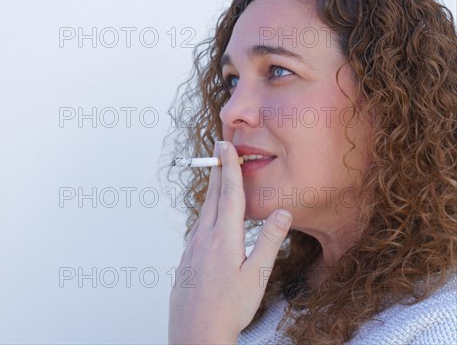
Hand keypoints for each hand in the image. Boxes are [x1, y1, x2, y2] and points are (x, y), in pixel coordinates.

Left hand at [168, 140, 292, 344]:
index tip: (226, 144)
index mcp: (223, 237)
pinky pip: (198, 225)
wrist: (195, 332)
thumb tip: (283, 211)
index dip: (229, 166)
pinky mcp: (186, 258)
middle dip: (217, 169)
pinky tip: (209, 217)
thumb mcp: (257, 276)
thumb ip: (270, 241)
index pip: (229, 193)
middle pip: (212, 196)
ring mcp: (192, 247)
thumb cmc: (228, 308)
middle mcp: (204, 236)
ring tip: (217, 175)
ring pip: (203, 210)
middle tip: (219, 148)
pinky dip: (206, 210)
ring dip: (211, 189)